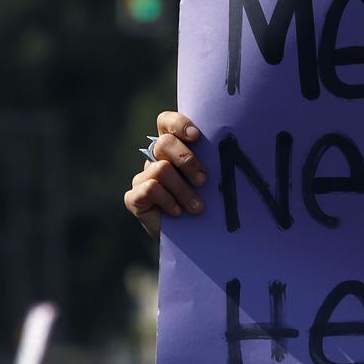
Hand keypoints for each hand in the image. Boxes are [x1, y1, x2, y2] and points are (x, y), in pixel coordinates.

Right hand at [123, 111, 206, 240]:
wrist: (192, 241)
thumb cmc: (206, 205)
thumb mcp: (211, 181)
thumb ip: (212, 162)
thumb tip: (229, 147)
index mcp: (173, 148)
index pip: (166, 122)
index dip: (179, 124)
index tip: (196, 136)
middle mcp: (154, 159)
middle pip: (164, 143)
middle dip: (187, 160)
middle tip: (203, 180)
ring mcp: (141, 178)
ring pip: (161, 169)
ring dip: (183, 190)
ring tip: (197, 207)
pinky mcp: (134, 197)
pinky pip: (151, 188)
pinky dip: (168, 200)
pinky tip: (177, 212)